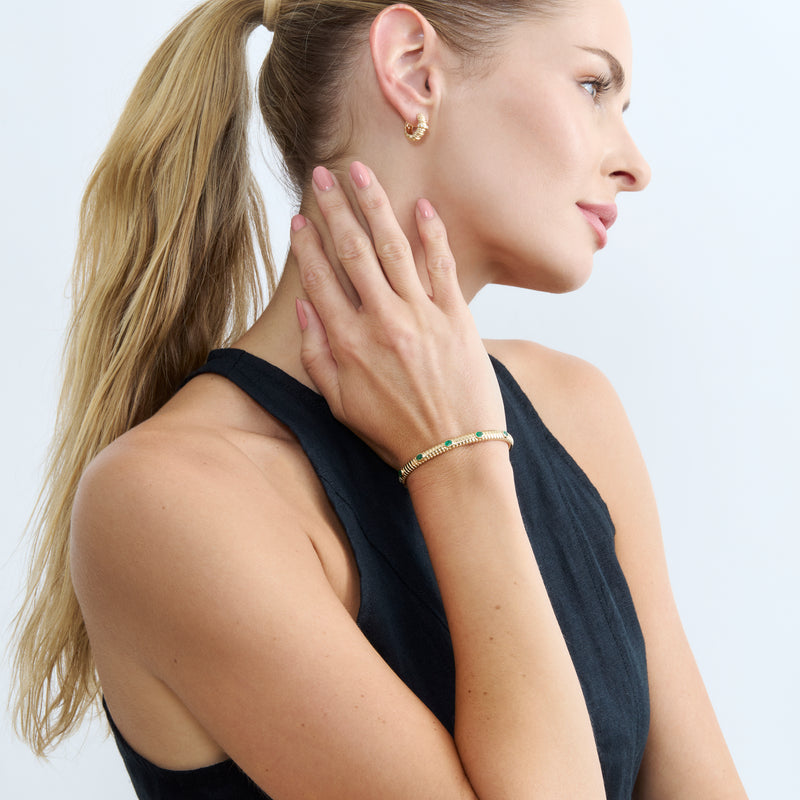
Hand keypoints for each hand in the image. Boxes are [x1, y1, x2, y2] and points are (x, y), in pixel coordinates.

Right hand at [290, 162, 505, 468]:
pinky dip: (431, 233)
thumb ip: (317, 356)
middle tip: (323, 173)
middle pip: (353, 252)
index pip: (320, 279)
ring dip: (374, 205)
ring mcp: (422, 316)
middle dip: (335, 208)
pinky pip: (441, 265)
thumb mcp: (340, 405)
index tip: (298, 217)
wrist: (454, 455)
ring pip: (393, 247)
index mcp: (348, 343)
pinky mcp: (457, 318)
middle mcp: (382, 321)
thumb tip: (306, 305)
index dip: (306, 244)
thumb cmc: (394, 433)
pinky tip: (421, 205)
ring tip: (360, 172)